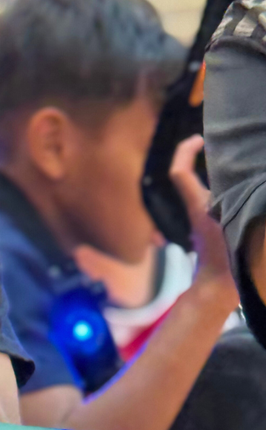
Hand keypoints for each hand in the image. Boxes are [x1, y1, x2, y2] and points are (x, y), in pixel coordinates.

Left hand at [169, 135, 237, 305]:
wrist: (218, 290)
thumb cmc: (227, 261)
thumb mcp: (234, 228)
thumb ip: (236, 204)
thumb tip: (250, 183)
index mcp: (200, 205)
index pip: (179, 173)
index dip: (184, 152)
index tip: (198, 139)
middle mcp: (199, 208)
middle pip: (190, 175)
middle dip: (201, 156)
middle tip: (224, 142)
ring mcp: (205, 219)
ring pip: (206, 187)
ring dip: (218, 172)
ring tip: (240, 158)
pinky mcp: (214, 228)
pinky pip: (219, 200)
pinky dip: (227, 190)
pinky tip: (246, 187)